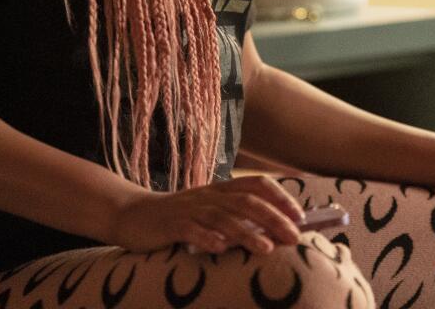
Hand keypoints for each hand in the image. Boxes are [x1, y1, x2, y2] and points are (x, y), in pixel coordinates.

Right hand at [107, 174, 305, 253]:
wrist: (133, 215)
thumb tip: (273, 231)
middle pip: (246, 202)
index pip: (256, 184)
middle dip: (273, 218)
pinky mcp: (171, 225)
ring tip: (267, 248)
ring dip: (247, 232)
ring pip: (223, 217)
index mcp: (220, 189)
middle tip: (294, 236)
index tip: (300, 215)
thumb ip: (235, 217)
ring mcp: (189, 209)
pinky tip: (220, 249)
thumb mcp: (210, 211)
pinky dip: (207, 238)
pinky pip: (190, 230)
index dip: (280, 197)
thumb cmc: (179, 217)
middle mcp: (209, 195)